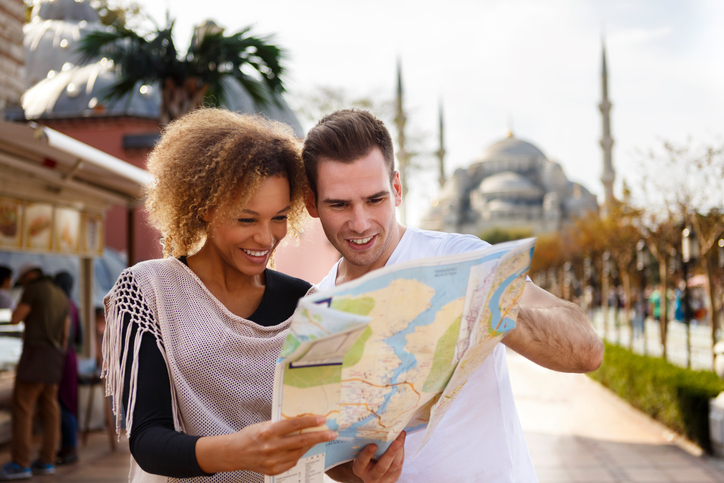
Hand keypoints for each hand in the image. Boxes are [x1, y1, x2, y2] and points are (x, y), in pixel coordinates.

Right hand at [196, 415, 336, 474]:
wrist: (235, 453)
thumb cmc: (251, 435)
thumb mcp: (265, 424)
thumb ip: (282, 424)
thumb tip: (303, 421)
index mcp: (268, 431)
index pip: (294, 424)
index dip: (310, 421)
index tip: (323, 419)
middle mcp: (271, 446)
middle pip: (301, 440)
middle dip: (319, 436)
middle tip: (332, 433)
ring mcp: (273, 460)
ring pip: (299, 452)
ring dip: (311, 445)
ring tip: (319, 438)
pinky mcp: (274, 470)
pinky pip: (293, 461)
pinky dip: (299, 453)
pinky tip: (302, 448)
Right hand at [327, 431, 404, 482]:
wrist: (370, 474)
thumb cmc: (364, 458)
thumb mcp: (359, 453)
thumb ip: (364, 445)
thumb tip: (374, 426)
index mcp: (359, 469)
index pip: (362, 462)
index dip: (367, 454)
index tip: (373, 445)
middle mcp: (371, 477)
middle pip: (382, 467)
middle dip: (390, 453)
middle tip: (396, 442)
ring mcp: (384, 479)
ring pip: (394, 466)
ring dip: (399, 450)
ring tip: (401, 436)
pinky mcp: (394, 478)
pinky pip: (400, 465)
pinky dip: (401, 452)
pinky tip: (401, 441)